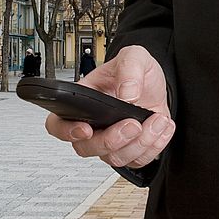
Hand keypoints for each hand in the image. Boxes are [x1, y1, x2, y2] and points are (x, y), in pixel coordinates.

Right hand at [45, 45, 174, 168]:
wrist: (157, 85)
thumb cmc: (137, 72)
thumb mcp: (134, 57)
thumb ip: (129, 69)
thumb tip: (127, 94)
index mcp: (83, 102)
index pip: (57, 124)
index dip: (66, 131)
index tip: (86, 129)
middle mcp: (93, 126)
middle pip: (87, 148)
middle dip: (112, 140)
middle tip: (133, 123)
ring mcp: (111, 141)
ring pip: (115, 158)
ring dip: (141, 142)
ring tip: (156, 119)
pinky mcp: (131, 150)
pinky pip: (138, 161)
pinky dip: (154, 146)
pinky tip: (161, 126)